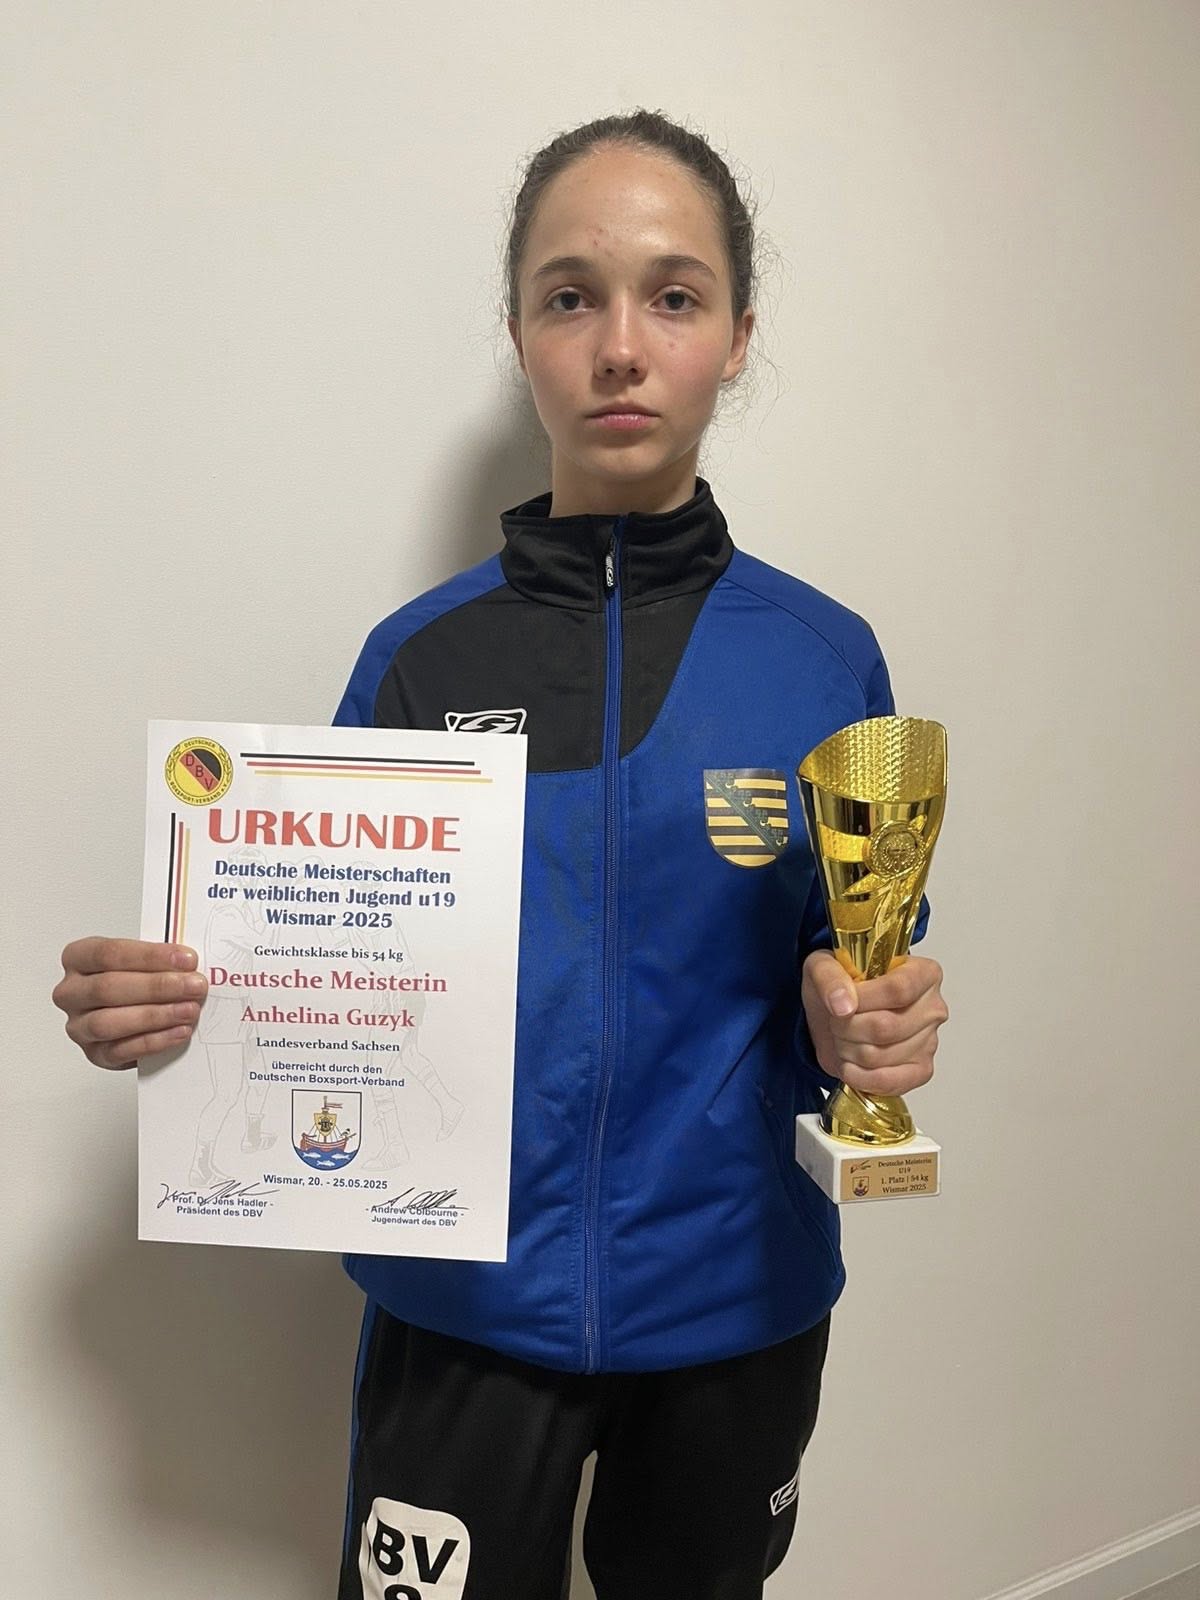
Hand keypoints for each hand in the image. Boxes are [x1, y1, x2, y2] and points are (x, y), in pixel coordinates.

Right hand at [52, 938, 207, 1069]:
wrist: (135, 1016)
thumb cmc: (138, 979)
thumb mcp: (145, 961)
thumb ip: (161, 960)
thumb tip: (190, 964)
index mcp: (78, 957)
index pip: (108, 953)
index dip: (150, 956)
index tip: (186, 960)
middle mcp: (71, 992)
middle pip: (107, 988)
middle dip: (157, 987)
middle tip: (194, 986)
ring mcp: (79, 1026)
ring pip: (108, 1022)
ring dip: (155, 1016)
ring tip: (189, 1011)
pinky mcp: (95, 1054)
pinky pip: (121, 1050)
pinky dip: (154, 1041)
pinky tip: (178, 1031)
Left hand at [801, 949, 947, 1097]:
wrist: (839, 1014)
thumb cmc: (842, 986)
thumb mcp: (825, 966)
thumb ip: (830, 977)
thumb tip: (842, 1004)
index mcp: (923, 974)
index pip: (898, 989)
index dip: (862, 999)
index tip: (841, 1002)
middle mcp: (933, 1008)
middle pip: (885, 1026)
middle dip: (847, 1027)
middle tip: (836, 1020)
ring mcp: (929, 1042)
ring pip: (879, 1055)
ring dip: (847, 1050)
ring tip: (844, 1037)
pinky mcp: (920, 1070)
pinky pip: (888, 1082)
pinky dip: (858, 1076)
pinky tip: (849, 1063)